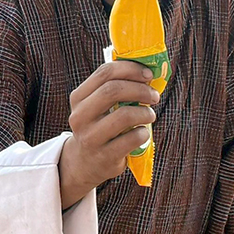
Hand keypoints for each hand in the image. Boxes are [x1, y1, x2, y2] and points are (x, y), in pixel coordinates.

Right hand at [59, 61, 158, 208]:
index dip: (131, 69)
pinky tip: (142, 134)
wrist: (83, 163)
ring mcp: (90, 137)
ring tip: (150, 115)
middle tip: (154, 96)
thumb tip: (147, 73)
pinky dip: (143, 133)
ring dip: (145, 112)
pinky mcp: (105, 156)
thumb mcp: (96, 106)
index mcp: (78, 98)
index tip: (148, 74)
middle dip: (140, 89)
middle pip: (112, 91)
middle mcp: (80, 116)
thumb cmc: (99, 127)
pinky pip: (132, 139)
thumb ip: (114, 88)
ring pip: (124, 115)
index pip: (104, 73)